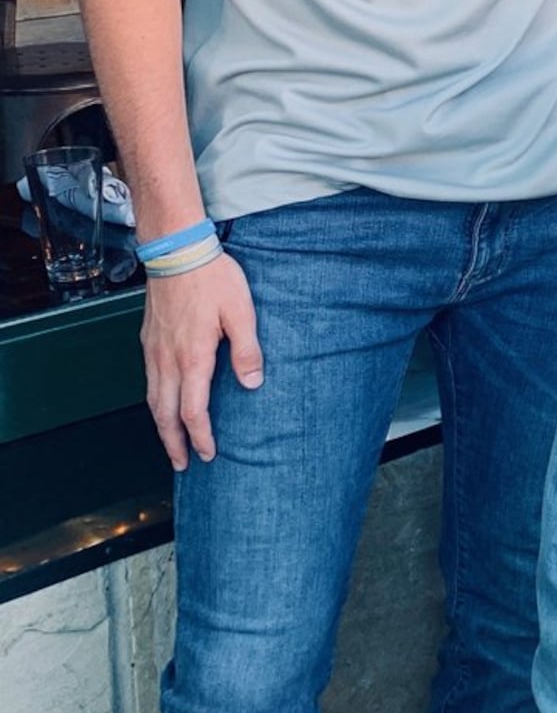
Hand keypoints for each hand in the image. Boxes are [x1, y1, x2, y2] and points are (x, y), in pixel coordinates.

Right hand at [142, 252, 261, 469]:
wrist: (176, 249)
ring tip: (171, 442)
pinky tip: (164, 401)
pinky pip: (148, 379)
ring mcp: (153, 349)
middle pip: (164, 414)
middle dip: (173, 443)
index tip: (209, 453)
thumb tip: (252, 384)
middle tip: (182, 463)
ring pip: (152, 398)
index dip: (200, 437)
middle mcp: (167, 359)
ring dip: (161, 424)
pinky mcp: (148, 338)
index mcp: (192, 358)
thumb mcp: (241, 313)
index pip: (192, 412)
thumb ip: (247, 351)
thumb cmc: (211, 278)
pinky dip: (155, 400)